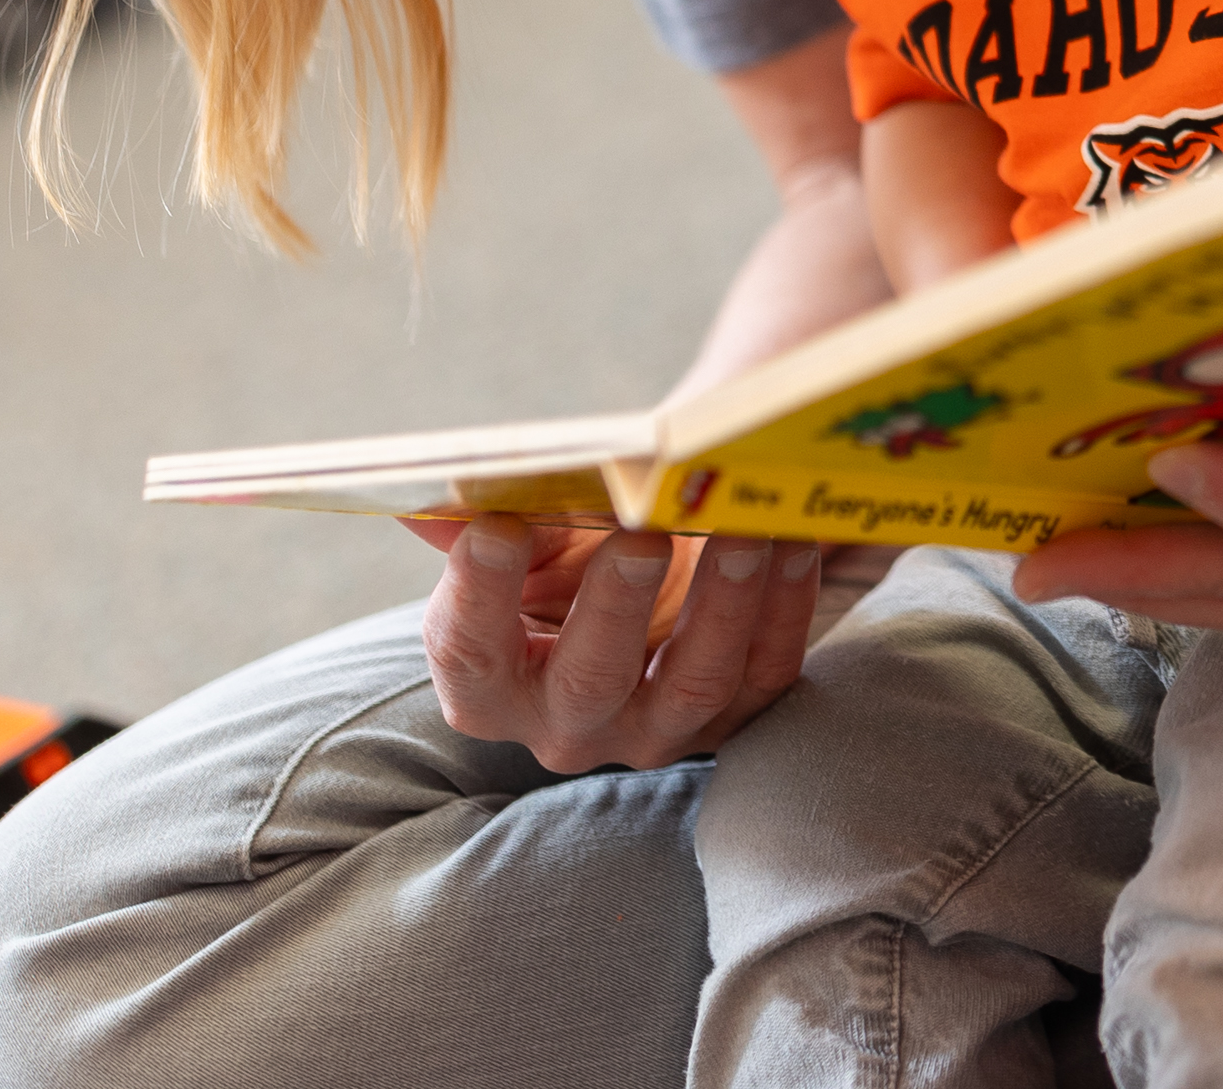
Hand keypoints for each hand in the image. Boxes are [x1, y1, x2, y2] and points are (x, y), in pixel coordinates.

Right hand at [405, 515, 826, 772]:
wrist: (651, 565)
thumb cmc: (568, 551)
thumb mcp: (521, 538)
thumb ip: (476, 519)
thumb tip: (429, 492)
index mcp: (490, 687)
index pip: (469, 656)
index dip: (476, 595)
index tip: (497, 527)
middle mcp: (568, 727)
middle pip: (587, 682)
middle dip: (615, 605)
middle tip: (642, 534)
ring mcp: (658, 731)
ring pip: (693, 683)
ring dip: (723, 603)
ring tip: (743, 529)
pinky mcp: (734, 716)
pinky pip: (766, 673)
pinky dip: (785, 607)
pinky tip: (793, 543)